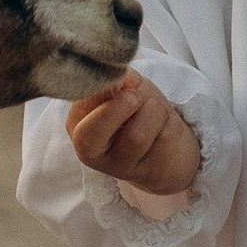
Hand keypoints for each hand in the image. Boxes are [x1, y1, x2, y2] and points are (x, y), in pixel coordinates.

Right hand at [66, 71, 201, 200]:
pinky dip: (170, 123)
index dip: (101, 85)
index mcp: (77, 123)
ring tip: (156, 112)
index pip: (76, 104)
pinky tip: (165, 127)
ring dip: (154, 112)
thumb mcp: (127, 87)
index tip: (120, 78)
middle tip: (134, 97)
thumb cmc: (142, 111)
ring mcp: (118, 167)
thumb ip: (117, 79)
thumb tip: (114, 71)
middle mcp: (89, 150)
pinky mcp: (149, 175)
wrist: (169, 143)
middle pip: (90, 135)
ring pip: (136, 136)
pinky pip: (163, 140)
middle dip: (116, 109)